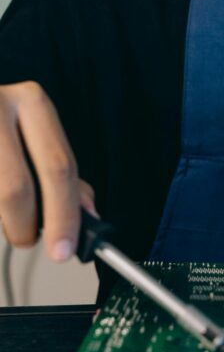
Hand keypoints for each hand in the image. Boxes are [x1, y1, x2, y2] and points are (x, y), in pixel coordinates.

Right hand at [0, 81, 95, 260]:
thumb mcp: (33, 133)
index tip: (65, 248)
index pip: (57, 166)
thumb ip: (57, 169)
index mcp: (31, 103)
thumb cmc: (1, 127)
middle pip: (16, 188)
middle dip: (25, 227)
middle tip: (29, 241)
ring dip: (1, 218)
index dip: (64, 214)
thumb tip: (87, 212)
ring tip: (4, 212)